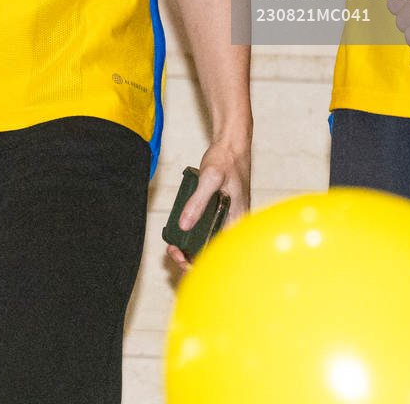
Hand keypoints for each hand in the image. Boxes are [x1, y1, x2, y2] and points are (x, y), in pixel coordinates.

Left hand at [166, 130, 249, 273]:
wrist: (232, 147)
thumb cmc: (226, 160)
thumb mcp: (210, 177)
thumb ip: (197, 201)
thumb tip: (184, 225)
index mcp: (237, 221)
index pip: (221, 253)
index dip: (199, 261)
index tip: (179, 255)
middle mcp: (234, 225)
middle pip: (214, 252)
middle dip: (191, 257)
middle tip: (172, 250)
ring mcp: (227, 220)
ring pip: (210, 244)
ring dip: (191, 249)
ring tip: (173, 244)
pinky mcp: (221, 215)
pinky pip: (207, 232)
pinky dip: (194, 236)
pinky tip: (181, 232)